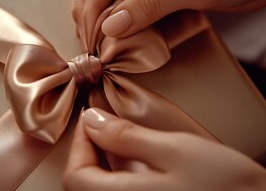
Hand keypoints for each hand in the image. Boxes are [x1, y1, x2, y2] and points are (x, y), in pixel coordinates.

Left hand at [63, 108, 265, 190]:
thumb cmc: (225, 185)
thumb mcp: (174, 150)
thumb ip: (127, 136)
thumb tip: (92, 120)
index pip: (76, 176)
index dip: (78, 143)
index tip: (91, 117)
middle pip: (85, 184)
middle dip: (89, 150)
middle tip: (103, 124)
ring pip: (101, 189)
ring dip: (102, 161)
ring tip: (116, 136)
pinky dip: (118, 174)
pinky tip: (132, 158)